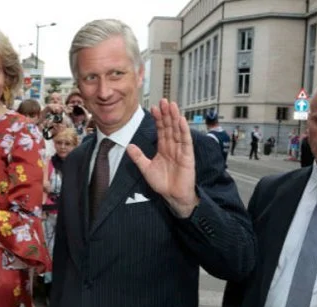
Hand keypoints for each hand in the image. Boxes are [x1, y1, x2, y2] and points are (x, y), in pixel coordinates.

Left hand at [127, 99, 197, 217]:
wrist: (173, 196)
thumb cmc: (162, 183)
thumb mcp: (146, 168)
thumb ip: (138, 157)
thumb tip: (128, 146)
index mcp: (163, 148)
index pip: (161, 130)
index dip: (158, 119)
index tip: (154, 108)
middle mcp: (173, 146)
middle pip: (170, 126)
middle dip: (167, 114)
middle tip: (164, 100)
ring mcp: (181, 150)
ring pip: (177, 130)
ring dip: (175, 118)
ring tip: (172, 105)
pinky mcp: (188, 155)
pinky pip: (185, 141)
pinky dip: (183, 130)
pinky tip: (181, 120)